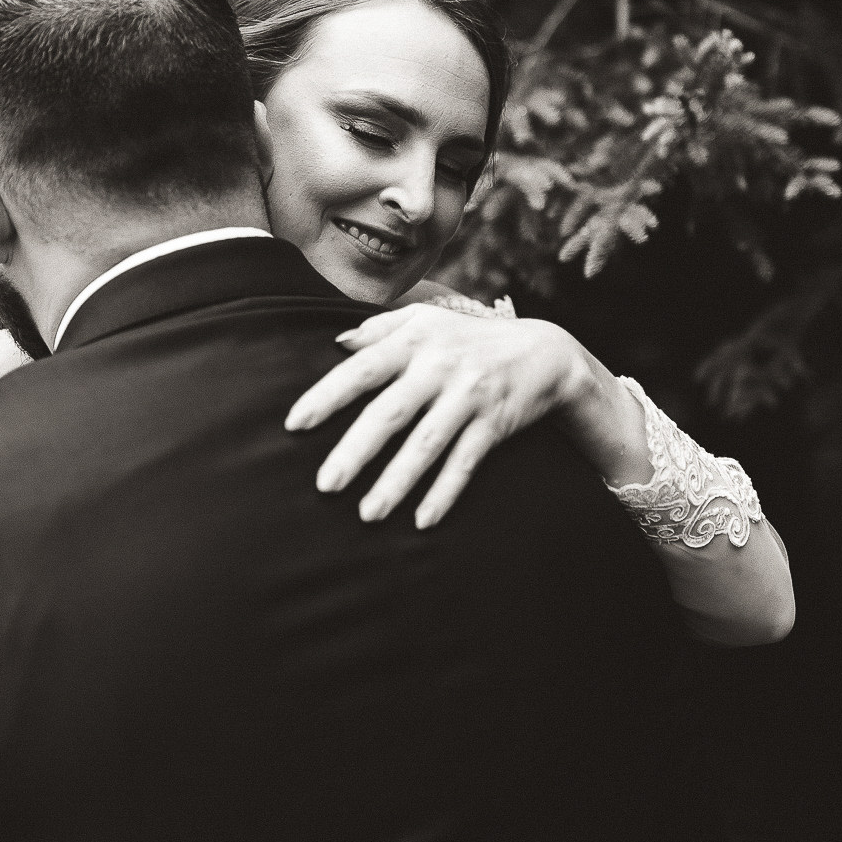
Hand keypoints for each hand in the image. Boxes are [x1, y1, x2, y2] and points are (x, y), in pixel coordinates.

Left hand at [285, 304, 596, 527]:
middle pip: (390, 412)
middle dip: (355, 451)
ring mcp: (469, 396)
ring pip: (426, 445)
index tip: (296, 424)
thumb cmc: (470, 339)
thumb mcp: (428, 320)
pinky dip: (444, 492)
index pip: (363, 369)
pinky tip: (422, 520)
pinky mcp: (494, 424)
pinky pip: (465, 462)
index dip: (327, 395)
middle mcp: (440, 367)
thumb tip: (335, 342)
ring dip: (396, 482)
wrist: (545, 352)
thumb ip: (381, 328)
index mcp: (416, 340)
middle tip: (325, 485)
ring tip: (367, 514)